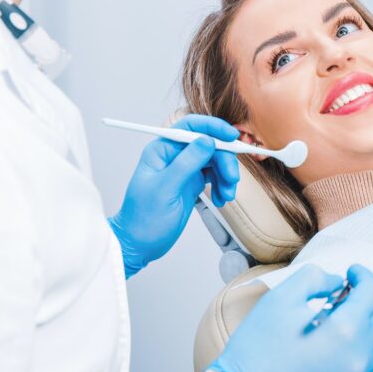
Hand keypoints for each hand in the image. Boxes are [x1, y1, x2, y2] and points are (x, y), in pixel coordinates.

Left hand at [109, 115, 239, 277]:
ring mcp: (184, 169)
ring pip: (215, 160)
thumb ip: (186, 163)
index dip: (213, 127)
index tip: (232, 136)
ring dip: (226, 175)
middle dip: (224, 160)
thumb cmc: (143, 218)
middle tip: (232, 180)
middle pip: (209, 144)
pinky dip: (222, 185)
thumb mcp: (165, 189)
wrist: (140, 244)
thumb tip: (207, 141)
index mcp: (162, 150)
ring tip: (227, 195)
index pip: (190, 126)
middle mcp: (174, 156)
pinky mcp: (192, 183)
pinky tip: (220, 199)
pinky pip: (215, 176)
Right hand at [208, 264, 372, 371]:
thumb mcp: (282, 298)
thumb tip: (337, 283)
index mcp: (346, 332)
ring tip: (330, 326)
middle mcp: (358, 360)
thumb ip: (316, 279)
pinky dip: (354, 355)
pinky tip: (329, 351)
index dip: (362, 276)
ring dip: (359, 329)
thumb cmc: (257, 350)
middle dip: (358, 302)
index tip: (351, 272)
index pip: (371, 293)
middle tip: (334, 298)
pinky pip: (365, 371)